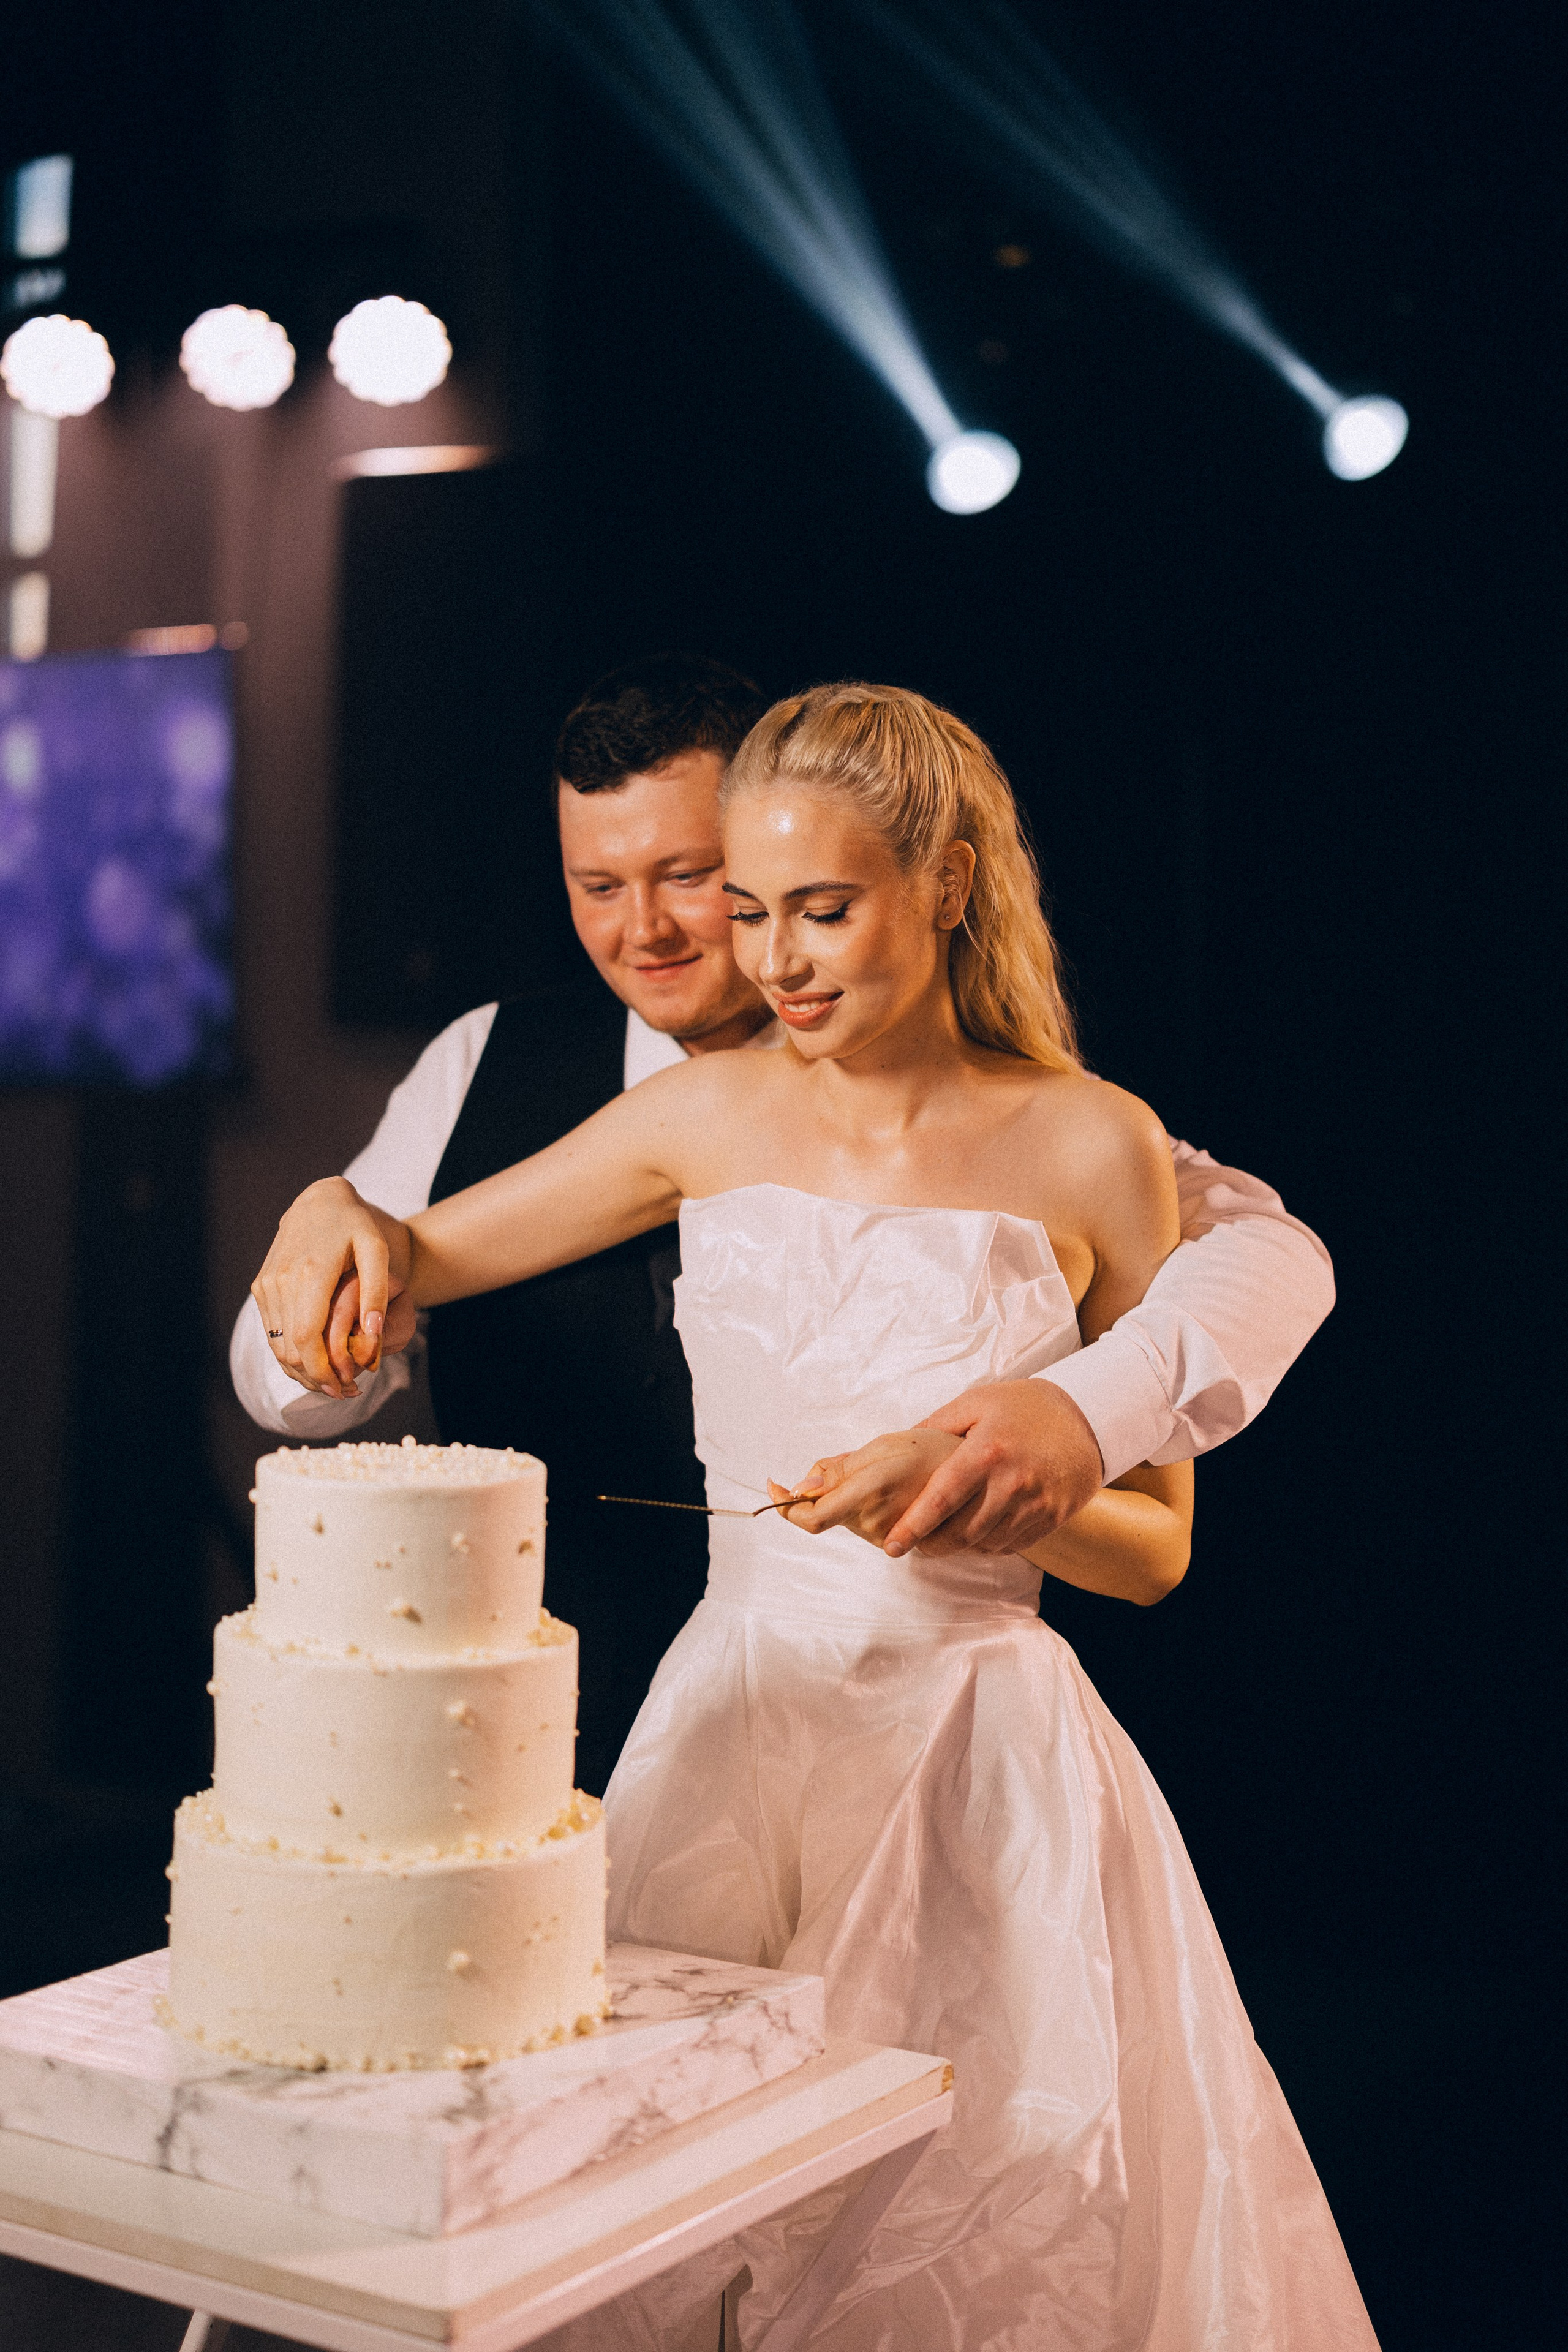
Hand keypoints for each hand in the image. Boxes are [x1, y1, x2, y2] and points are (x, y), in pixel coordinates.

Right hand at [251, 1178, 407, 1397]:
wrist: (319, 1202)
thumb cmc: (355, 1226)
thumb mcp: (376, 1250)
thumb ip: (376, 1292)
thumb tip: (374, 1335)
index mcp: (310, 1273)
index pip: (306, 1338)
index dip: (322, 1370)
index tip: (344, 1388)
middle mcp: (281, 1280)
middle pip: (289, 1348)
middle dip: (315, 1378)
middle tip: (345, 1392)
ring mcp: (267, 1284)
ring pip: (277, 1345)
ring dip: (302, 1371)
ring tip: (333, 1383)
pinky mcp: (261, 1286)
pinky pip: (272, 1331)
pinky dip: (291, 1354)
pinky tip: (315, 1363)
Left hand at [768, 1428, 962, 1548]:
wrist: (982, 1475)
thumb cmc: (933, 1450)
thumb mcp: (883, 1445)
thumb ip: (839, 1468)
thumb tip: (799, 1487)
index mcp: (868, 1491)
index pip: (810, 1518)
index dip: (784, 1507)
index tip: (774, 1487)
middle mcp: (875, 1522)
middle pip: (826, 1515)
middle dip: (827, 1489)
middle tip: (858, 1461)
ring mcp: (889, 1537)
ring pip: (847, 1520)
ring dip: (852, 1498)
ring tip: (887, 1474)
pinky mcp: (901, 1545)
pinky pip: (868, 1528)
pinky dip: (869, 1509)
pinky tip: (895, 1491)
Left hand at [880, 1379, 1104, 1557]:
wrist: (1089, 1418)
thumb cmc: (1025, 1407)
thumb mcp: (979, 1401)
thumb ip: (938, 1423)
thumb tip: (904, 1443)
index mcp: (986, 1452)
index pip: (941, 1500)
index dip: (913, 1527)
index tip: (892, 1545)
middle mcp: (1011, 1483)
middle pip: (961, 1533)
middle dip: (932, 1545)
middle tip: (917, 1545)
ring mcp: (1035, 1504)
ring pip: (986, 1543)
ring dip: (961, 1546)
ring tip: (947, 1537)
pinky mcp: (1053, 1517)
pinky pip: (1013, 1544)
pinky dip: (990, 1545)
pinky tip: (981, 1533)